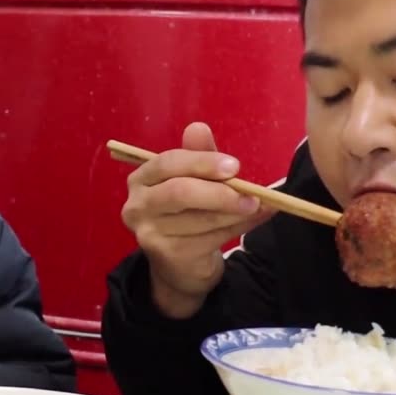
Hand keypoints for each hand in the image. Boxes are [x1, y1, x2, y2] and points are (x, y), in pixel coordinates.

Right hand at [120, 122, 272, 317]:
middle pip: (180, 192)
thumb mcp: (192, 180)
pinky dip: (240, 227)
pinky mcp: (168, 255)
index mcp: (141, 179)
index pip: (168, 163)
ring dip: (236, 212)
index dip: (202, 162)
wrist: (178, 266)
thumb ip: (198, 156)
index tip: (234, 166)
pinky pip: (211, 237)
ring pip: (201, 218)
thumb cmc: (185, 214)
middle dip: (220, 192)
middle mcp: (137, 206)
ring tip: (258, 206)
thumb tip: (198, 127)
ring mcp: (149, 233)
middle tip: (251, 194)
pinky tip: (256, 218)